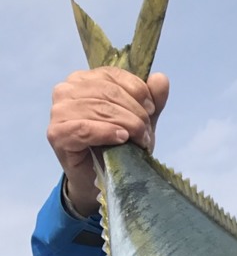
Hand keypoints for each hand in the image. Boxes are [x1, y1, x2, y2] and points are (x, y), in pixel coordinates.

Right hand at [47, 66, 169, 216]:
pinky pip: (84, 128)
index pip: (112, 75)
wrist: (100, 180)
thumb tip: (161, 78)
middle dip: (134, 112)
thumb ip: (151, 100)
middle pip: (107, 92)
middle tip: (146, 131)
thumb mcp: (139, 121)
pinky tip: (122, 139)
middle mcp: (66, 90)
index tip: (151, 109)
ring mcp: (58, 111)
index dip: (137, 90)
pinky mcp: (57, 134)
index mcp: (83, 80)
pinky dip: (106, 132)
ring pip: (98, 108)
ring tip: (140, 140)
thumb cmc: (117, 148)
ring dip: (126, 124)